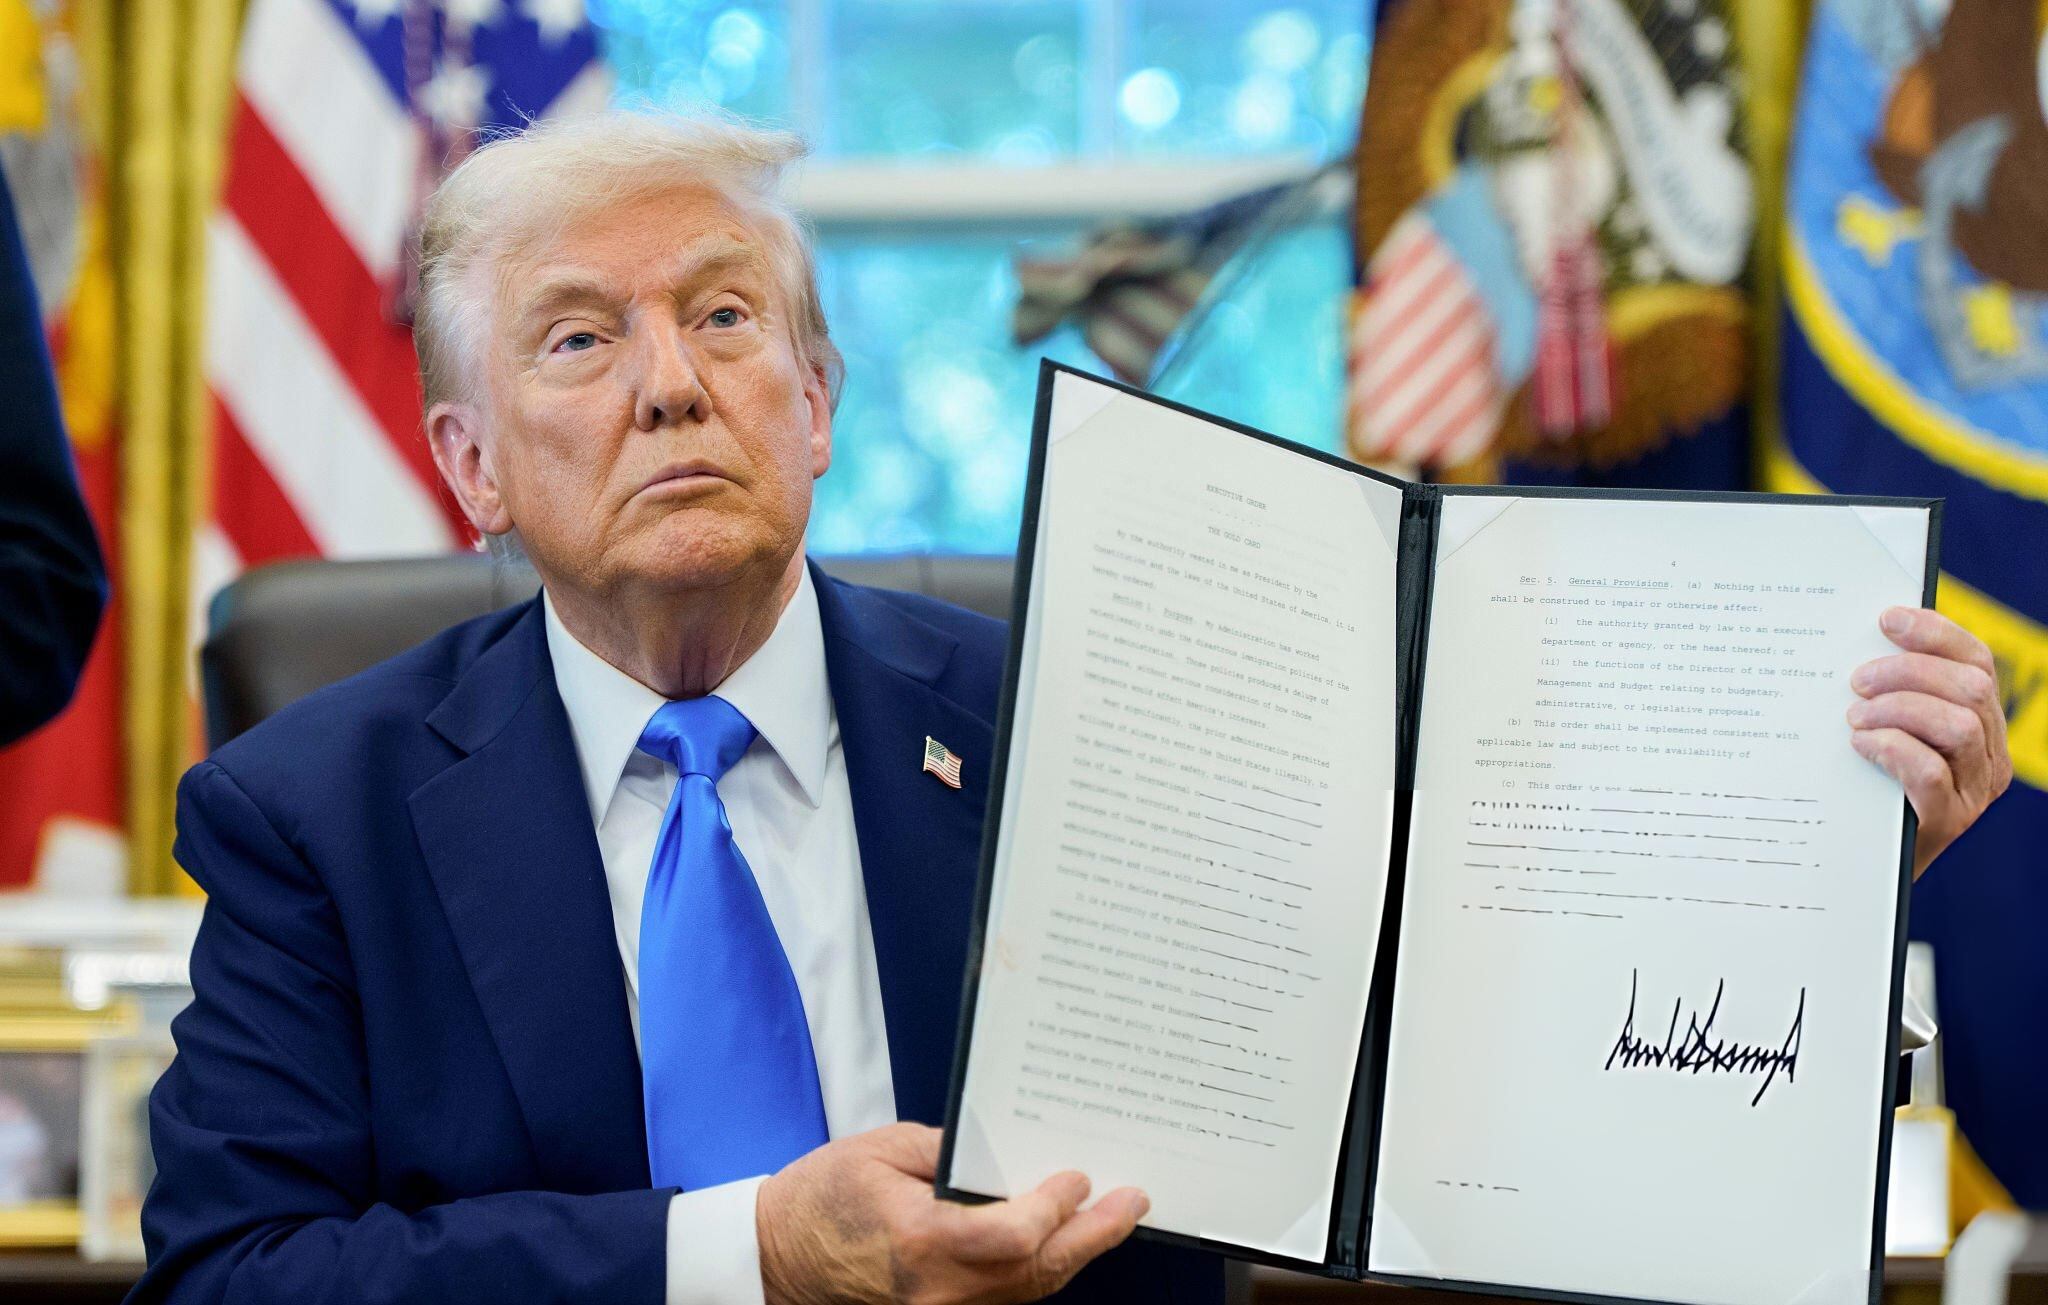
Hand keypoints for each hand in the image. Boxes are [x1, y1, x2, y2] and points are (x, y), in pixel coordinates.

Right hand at [756, 1122, 1147, 1304]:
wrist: (774, 1259)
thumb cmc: (819, 1200)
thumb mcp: (881, 1150)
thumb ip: (948, 1150)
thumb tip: (1004, 1152)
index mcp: (922, 1240)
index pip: (1015, 1235)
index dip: (1056, 1207)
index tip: (1078, 1175)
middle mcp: (939, 1289)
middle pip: (1037, 1270)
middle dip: (1094, 1234)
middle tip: (1132, 1202)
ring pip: (1029, 1290)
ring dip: (1075, 1254)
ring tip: (1112, 1218)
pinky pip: (1006, 1298)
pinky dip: (1040, 1270)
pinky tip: (1063, 1243)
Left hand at [1848, 606, 2010, 877]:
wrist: (1860, 866)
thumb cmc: (1864, 788)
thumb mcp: (1880, 731)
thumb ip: (1885, 693)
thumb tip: (1855, 644)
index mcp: (1979, 721)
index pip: (1976, 660)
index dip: (1935, 632)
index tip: (1887, 618)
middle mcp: (1988, 754)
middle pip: (1970, 687)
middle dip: (1910, 671)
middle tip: (1857, 680)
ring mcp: (1973, 790)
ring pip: (1957, 725)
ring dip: (1900, 708)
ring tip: (1854, 716)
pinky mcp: (1947, 822)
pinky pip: (1930, 772)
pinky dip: (1893, 748)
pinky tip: (1861, 745)